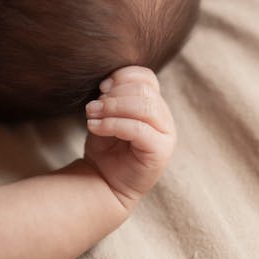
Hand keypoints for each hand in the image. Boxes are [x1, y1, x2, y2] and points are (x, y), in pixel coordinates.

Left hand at [84, 66, 176, 209]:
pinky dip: (112, 124)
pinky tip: (94, 127)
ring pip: (145, 107)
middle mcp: (164, 117)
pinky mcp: (161, 151)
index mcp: (154, 104)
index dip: (123, 76)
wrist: (104, 182)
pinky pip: (139, 129)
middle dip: (114, 95)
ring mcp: (166, 134)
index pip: (147, 77)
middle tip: (92, 107)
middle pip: (145, 91)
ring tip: (91, 115)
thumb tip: (109, 84)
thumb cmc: (106, 146)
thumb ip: (113, 97)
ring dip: (113, 108)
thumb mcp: (107, 115)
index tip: (101, 87)